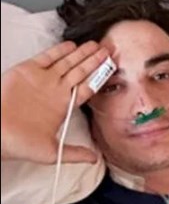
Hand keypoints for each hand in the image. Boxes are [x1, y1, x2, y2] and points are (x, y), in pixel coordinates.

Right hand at [1, 41, 108, 163]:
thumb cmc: (21, 143)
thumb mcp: (53, 152)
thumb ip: (75, 153)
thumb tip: (95, 159)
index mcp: (64, 106)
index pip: (87, 88)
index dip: (100, 78)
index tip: (112, 69)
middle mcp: (55, 90)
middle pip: (80, 72)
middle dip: (94, 61)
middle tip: (108, 50)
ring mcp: (42, 80)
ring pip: (66, 62)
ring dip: (81, 53)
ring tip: (96, 45)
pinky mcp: (27, 71)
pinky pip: (46, 58)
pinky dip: (58, 51)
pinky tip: (72, 45)